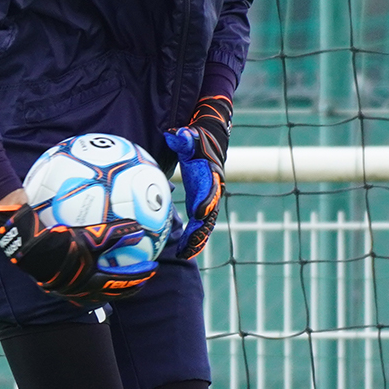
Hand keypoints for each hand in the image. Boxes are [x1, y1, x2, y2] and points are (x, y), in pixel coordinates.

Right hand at [0, 203, 156, 306]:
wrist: (30, 250)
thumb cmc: (61, 242)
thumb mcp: (92, 236)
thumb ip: (116, 233)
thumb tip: (139, 231)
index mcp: (94, 283)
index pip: (124, 282)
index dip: (141, 275)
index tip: (153, 268)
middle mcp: (83, 292)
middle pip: (113, 293)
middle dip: (129, 287)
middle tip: (141, 279)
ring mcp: (70, 293)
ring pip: (97, 294)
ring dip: (110, 287)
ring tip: (117, 278)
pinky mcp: (57, 287)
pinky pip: (81, 288)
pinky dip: (91, 283)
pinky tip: (89, 272)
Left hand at [163, 95, 229, 260]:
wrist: (208, 145)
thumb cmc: (197, 141)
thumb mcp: (191, 137)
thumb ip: (184, 138)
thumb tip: (176, 134)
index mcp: (211, 176)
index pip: (211, 191)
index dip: (207, 202)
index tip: (199, 213)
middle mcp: (213, 192)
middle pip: (209, 215)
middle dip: (201, 231)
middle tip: (190, 245)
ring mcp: (208, 201)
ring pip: (205, 225)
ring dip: (196, 240)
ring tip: (184, 255)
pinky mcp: (201, 206)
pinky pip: (198, 225)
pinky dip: (192, 238)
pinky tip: (181, 252)